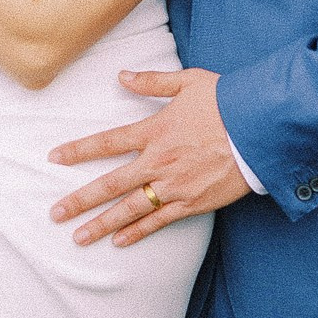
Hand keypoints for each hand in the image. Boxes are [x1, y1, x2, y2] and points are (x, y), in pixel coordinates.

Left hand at [49, 67, 248, 245]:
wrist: (263, 129)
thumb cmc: (228, 102)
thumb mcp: (189, 82)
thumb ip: (152, 82)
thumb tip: (122, 76)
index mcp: (154, 131)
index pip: (106, 142)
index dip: (77, 150)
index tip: (54, 158)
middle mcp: (158, 161)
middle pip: (110, 184)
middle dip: (80, 201)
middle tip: (55, 214)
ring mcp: (174, 185)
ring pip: (130, 209)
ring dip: (102, 225)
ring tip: (78, 237)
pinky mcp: (193, 202)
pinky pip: (159, 221)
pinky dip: (138, 232)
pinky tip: (119, 242)